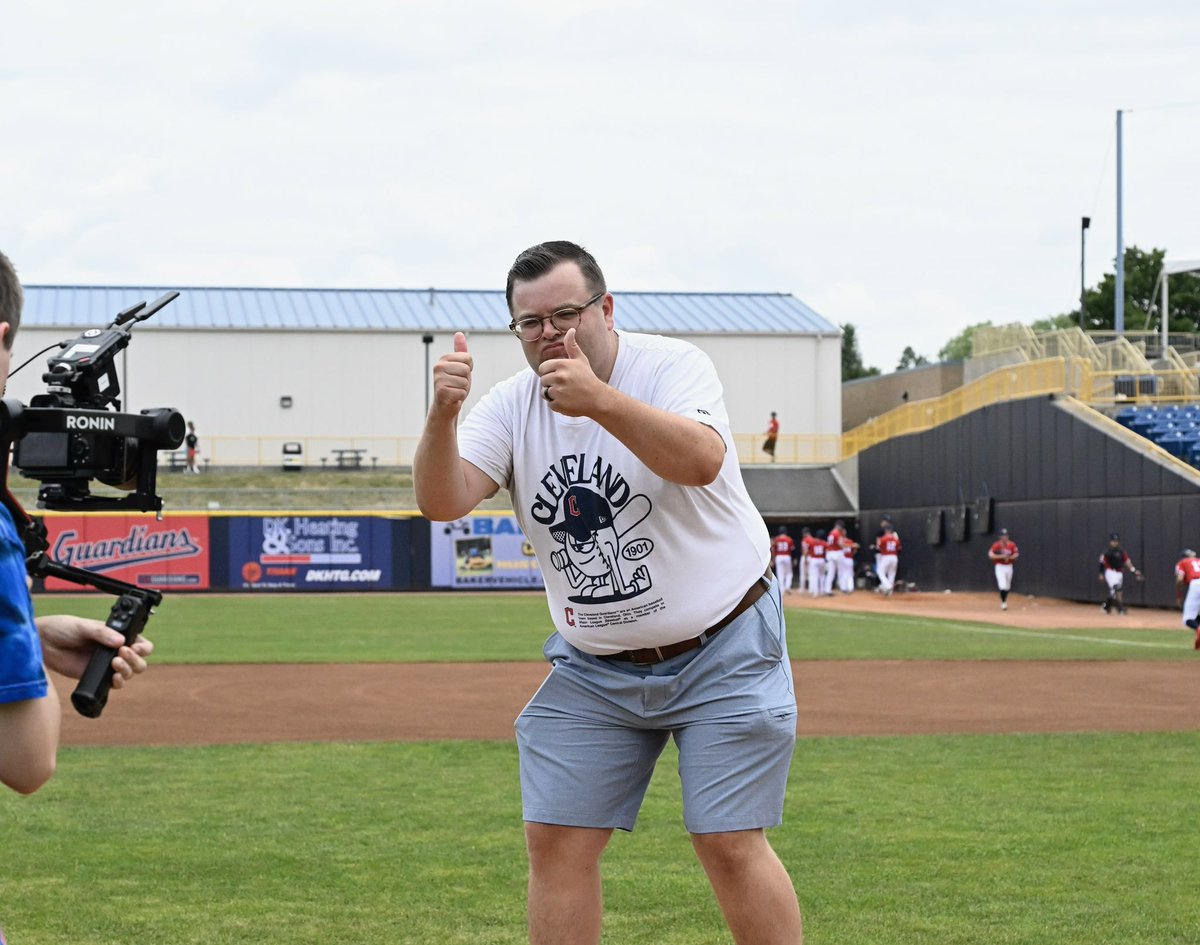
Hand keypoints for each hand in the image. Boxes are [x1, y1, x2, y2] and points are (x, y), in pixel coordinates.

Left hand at [36, 615, 152, 688]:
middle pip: (139, 661)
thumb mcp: (84, 626)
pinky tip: (113, 679)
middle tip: (122, 655)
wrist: (43, 643)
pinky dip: (118, 683)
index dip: (142, 647)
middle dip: (135, 660)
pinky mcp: (96, 676)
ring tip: (114, 664)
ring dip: (127, 671)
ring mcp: (106, 665)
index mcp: (117, 635)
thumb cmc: (63, 628)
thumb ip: (102, 633)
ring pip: (129, 673)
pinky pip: (114, 684)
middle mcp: (115, 650)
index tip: (133, 648)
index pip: (140, 642)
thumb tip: (120, 641)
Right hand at [431, 332, 472, 414]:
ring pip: (464, 382)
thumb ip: (460, 351)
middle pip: (466, 370)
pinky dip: (460, 397)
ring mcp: (438, 379)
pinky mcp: (441, 392)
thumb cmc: (454, 384)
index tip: (460, 374)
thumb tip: (459, 334)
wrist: (446, 405)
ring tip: (455, 390)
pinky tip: (453, 397)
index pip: (468, 358)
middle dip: (466, 379)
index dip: (469, 368)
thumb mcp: (460, 366)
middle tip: (457, 384)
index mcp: (444, 359)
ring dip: (463, 389)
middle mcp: (438, 367)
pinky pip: (462, 392)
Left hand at [538, 328, 601, 416]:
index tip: (560, 375)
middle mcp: (559, 377)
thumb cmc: (588, 378)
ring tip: (566, 393)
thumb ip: (572, 345)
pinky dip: (557, 404)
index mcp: (561, 365)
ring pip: (545, 392)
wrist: (598, 399)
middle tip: (566, 385)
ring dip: (553, 394)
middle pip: (543, 380)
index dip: (550, 372)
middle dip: (551, 383)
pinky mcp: (558, 404)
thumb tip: (571, 329)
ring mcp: (558, 392)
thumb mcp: (581, 360)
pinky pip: (550, 403)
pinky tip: (567, 401)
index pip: (542, 368)